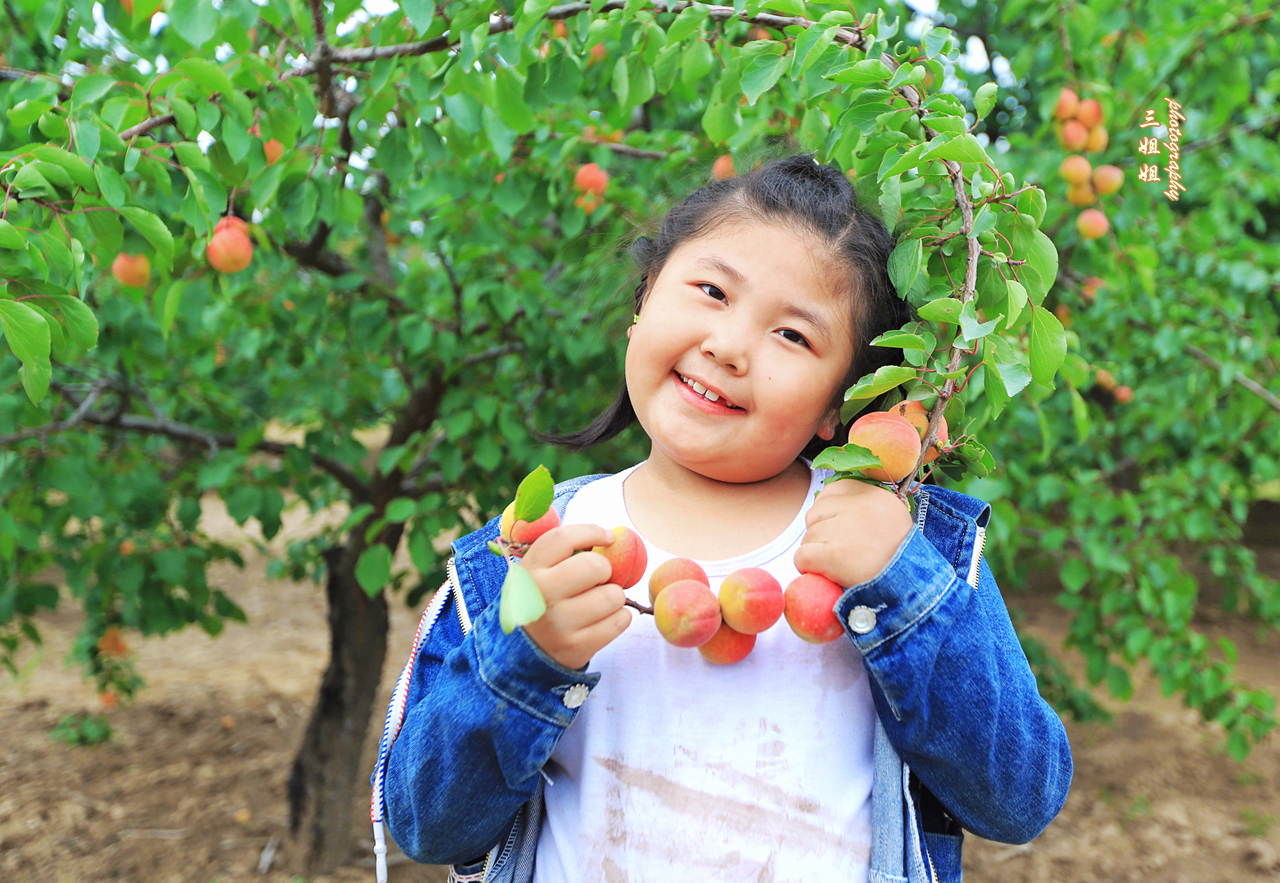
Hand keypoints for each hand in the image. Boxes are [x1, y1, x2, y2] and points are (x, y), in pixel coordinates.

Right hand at [518, 524, 632, 669]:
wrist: (525, 648)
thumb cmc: (542, 599)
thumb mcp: (539, 571)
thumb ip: (565, 552)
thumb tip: (610, 538)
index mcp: (530, 570)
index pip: (563, 539)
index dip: (592, 532)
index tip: (607, 537)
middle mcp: (542, 595)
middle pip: (595, 566)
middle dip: (605, 569)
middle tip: (599, 579)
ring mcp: (559, 624)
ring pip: (613, 596)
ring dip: (614, 596)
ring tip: (599, 601)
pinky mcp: (577, 647)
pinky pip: (620, 621)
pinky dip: (619, 617)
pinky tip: (603, 618)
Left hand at [794, 479, 913, 589]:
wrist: (911, 590)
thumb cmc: (897, 557)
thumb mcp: (890, 518)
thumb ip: (860, 507)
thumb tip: (822, 502)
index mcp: (874, 495)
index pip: (831, 491)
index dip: (830, 513)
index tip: (842, 531)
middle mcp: (859, 506)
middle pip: (815, 513)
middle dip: (822, 534)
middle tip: (844, 552)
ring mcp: (844, 529)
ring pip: (808, 536)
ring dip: (818, 553)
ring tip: (843, 565)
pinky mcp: (832, 555)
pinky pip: (802, 556)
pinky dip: (809, 568)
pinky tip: (829, 574)